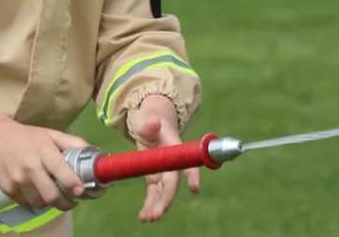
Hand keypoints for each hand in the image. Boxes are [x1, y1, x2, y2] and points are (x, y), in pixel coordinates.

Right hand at [0, 103, 89, 211]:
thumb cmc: (26, 136)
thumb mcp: (50, 134)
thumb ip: (73, 143)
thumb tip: (95, 155)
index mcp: (43, 150)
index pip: (59, 169)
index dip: (71, 182)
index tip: (80, 191)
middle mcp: (30, 166)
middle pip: (50, 195)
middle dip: (64, 203)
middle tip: (71, 201)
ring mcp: (17, 179)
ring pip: (39, 203)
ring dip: (49, 202)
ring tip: (51, 194)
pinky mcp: (7, 189)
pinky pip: (26, 204)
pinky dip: (34, 201)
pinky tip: (36, 191)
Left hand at [128, 94, 199, 222]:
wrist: (150, 122)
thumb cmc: (149, 119)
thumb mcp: (145, 118)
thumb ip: (148, 122)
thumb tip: (153, 123)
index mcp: (173, 146)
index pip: (185, 162)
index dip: (192, 175)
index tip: (195, 188)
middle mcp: (171, 162)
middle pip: (172, 184)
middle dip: (165, 200)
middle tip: (157, 214)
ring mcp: (163, 171)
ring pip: (162, 192)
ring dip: (156, 206)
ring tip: (147, 219)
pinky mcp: (154, 177)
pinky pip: (153, 193)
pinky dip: (149, 205)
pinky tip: (143, 217)